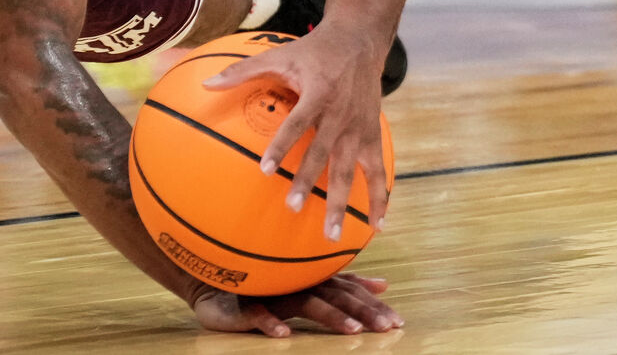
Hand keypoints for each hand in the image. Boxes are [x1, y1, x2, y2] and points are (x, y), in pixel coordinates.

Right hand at [189, 274, 401, 337]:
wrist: (218, 280)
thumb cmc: (270, 284)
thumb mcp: (312, 286)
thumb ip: (346, 285)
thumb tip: (384, 284)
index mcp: (317, 281)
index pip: (352, 292)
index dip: (374, 306)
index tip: (397, 322)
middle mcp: (301, 283)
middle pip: (338, 296)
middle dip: (364, 312)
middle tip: (387, 328)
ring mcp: (276, 293)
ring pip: (307, 303)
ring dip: (331, 316)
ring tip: (352, 331)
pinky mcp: (248, 303)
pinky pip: (259, 314)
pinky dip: (271, 323)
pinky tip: (283, 335)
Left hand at [203, 25, 390, 240]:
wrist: (360, 40)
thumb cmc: (313, 50)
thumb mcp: (279, 54)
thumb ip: (243, 71)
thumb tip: (206, 84)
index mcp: (318, 93)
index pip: (298, 123)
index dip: (282, 145)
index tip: (266, 170)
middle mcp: (340, 113)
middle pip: (324, 153)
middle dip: (309, 181)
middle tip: (293, 208)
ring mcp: (359, 127)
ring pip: (350, 170)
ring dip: (342, 203)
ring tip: (331, 235)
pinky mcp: (373, 134)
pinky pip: (377, 170)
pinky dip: (379, 197)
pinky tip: (377, 225)